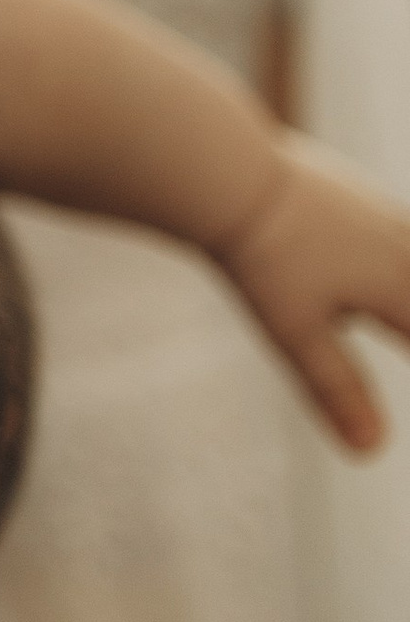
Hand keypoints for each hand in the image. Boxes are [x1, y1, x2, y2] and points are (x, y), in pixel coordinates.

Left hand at [215, 135, 409, 449]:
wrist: (229, 168)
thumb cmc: (260, 254)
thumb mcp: (294, 332)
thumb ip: (337, 390)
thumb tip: (371, 453)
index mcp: (402, 287)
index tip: (406, 349)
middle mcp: (405, 246)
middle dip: (409, 327)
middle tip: (403, 339)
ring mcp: (386, 214)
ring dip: (404, 298)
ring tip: (397, 316)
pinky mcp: (361, 195)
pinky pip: (401, 237)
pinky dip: (399, 263)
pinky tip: (384, 265)